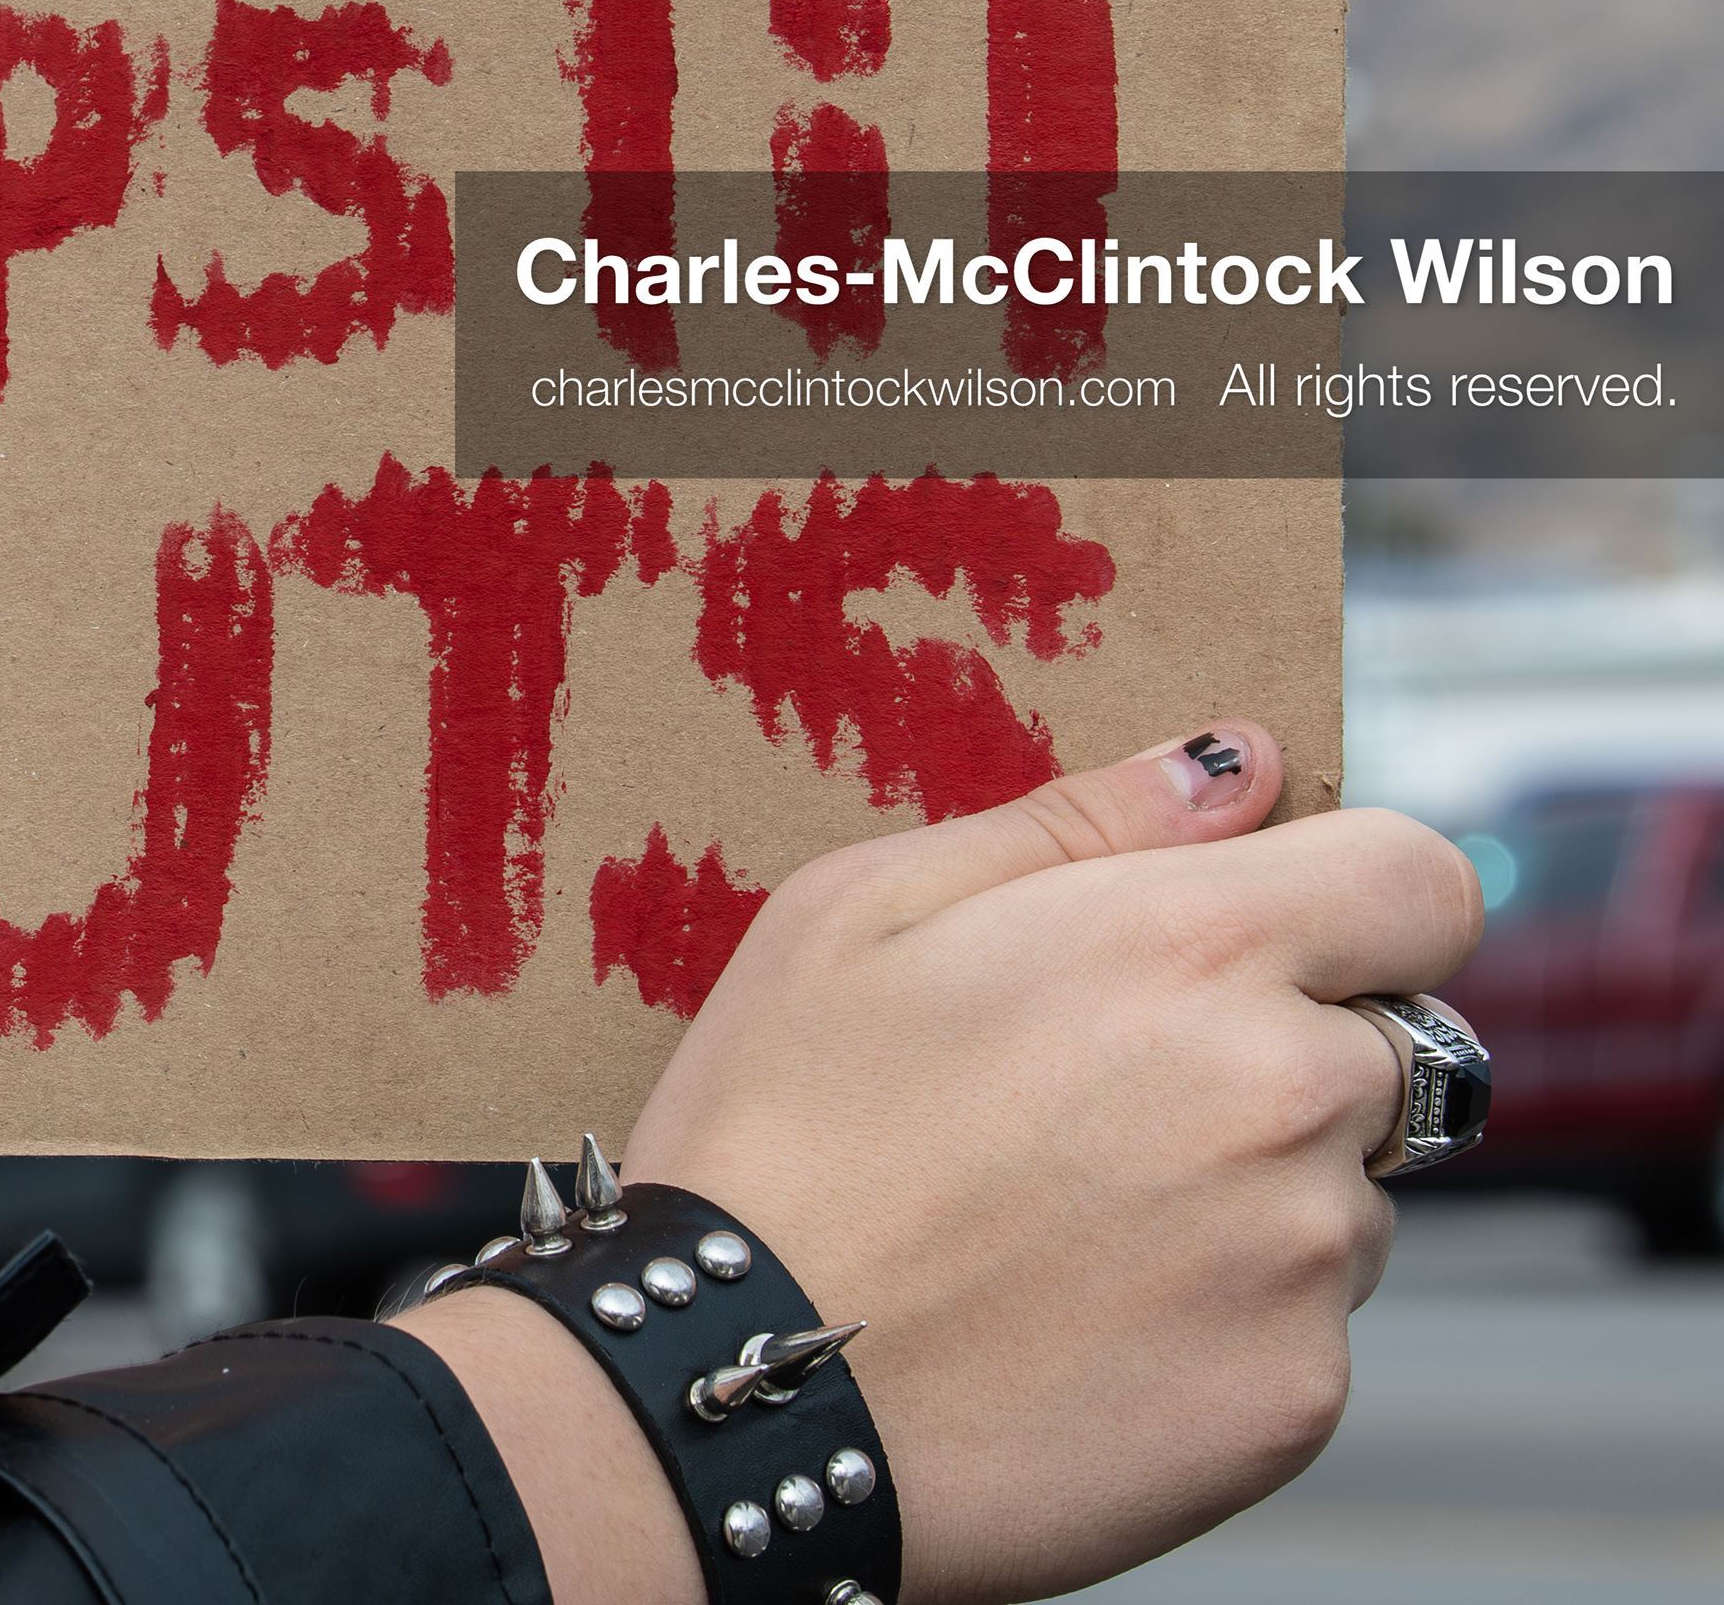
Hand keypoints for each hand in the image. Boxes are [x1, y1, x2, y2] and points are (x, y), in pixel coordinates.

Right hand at [402, 719, 1479, 1604]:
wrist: (739, 1393)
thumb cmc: (776, 1136)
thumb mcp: (862, 913)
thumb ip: (1075, 824)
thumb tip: (1233, 766)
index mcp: (1195, 943)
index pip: (1421, 882)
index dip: (1354, 903)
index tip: (1266, 943)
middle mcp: (1287, 1091)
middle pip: (1382, 1048)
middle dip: (1273, 1056)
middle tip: (1094, 1109)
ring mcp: (1305, 1254)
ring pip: (1341, 1196)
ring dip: (1249, 1198)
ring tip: (1062, 1230)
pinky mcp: (1297, 1395)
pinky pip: (1304, 1329)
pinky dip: (1219, 1326)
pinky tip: (1074, 1324)